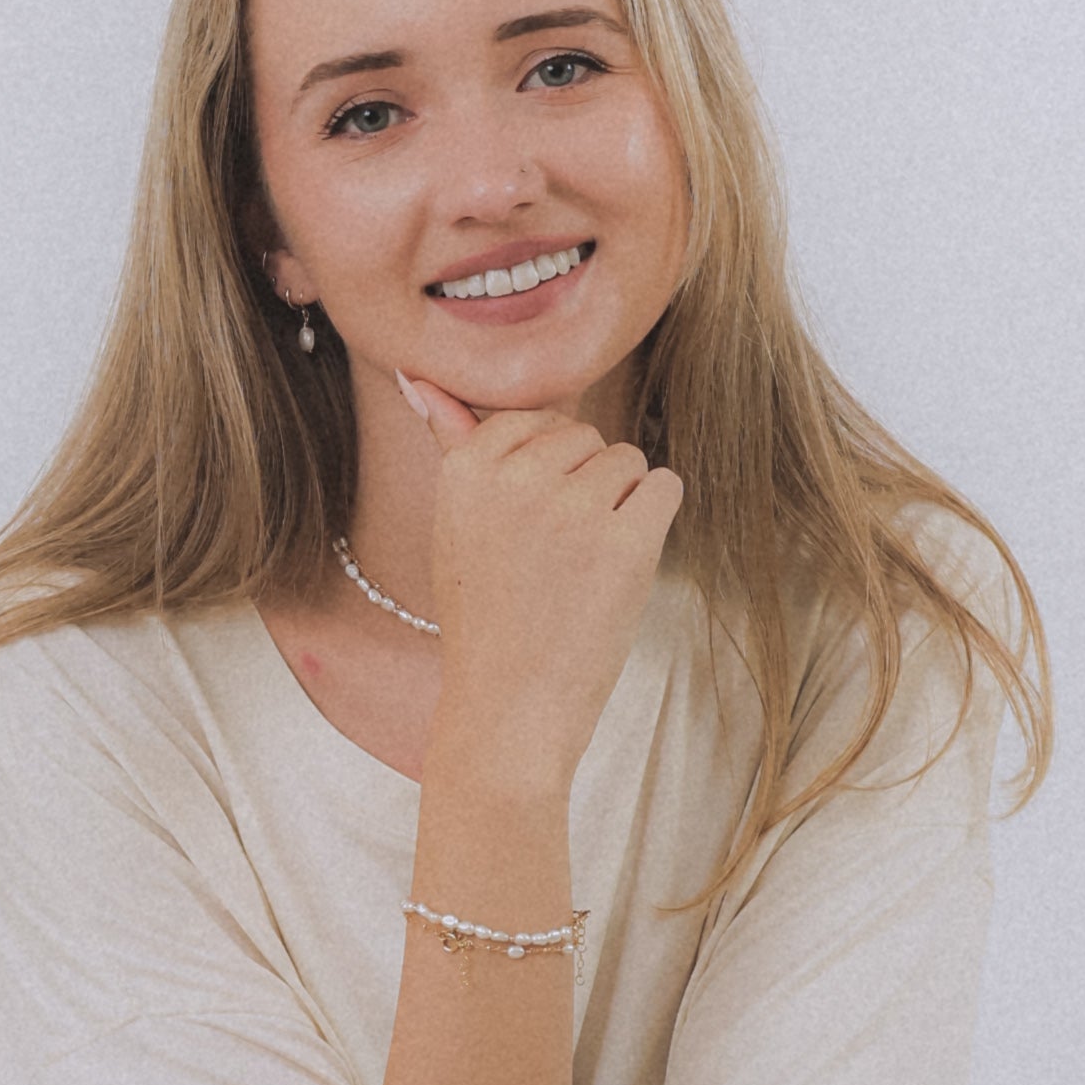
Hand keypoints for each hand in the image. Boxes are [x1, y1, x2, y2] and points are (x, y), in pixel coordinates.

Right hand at [397, 370, 683, 784]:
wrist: (509, 707)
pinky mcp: (628, 540)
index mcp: (468, 468)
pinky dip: (655, 520)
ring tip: (584, 565)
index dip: (544, 472)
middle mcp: (517, 477)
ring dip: (621, 505)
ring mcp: (574, 508)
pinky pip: (665, 487)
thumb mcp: (455, 524)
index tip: (526, 528)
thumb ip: (452, 444)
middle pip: (585, 435)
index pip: (535, 419)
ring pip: (627, 459)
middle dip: (584, 485)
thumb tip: (419, 378)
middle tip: (552, 556)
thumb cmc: (485, 616)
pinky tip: (624, 561)